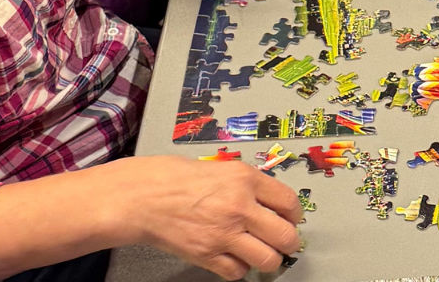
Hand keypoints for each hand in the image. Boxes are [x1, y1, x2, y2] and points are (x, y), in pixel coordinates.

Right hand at [109, 157, 301, 277]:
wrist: (144, 196)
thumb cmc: (176, 178)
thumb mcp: (221, 168)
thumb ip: (248, 184)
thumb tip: (271, 201)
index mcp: (245, 179)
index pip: (290, 203)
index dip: (294, 215)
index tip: (291, 219)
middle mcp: (240, 206)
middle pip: (286, 236)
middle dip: (289, 242)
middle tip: (284, 242)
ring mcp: (224, 233)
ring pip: (268, 260)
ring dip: (269, 259)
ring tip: (263, 254)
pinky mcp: (207, 255)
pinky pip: (238, 272)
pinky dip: (239, 268)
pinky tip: (234, 257)